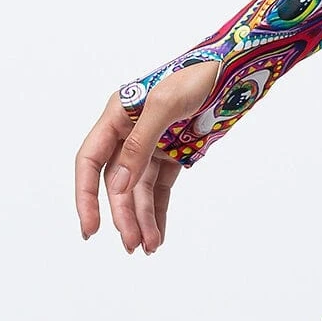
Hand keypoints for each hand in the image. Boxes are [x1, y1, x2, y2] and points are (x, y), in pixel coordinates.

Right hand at [74, 60, 220, 252]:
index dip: (86, 196)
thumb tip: (117, 184)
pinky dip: (158, 214)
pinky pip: (160, 191)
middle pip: (116, 184)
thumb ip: (140, 143)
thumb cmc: (198, 77)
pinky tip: (157, 236)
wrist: (235, 72)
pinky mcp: (173, 157)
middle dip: (122, 216)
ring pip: (139, 192)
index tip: (91, 228)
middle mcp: (129, 133)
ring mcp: (152, 147)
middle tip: (131, 246)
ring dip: (141, 220)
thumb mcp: (166, 105)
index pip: (90, 161)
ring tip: (148, 248)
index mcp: (117, 116)